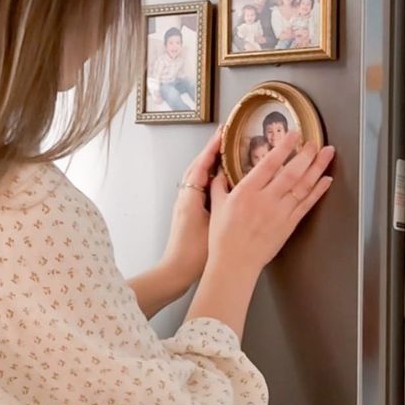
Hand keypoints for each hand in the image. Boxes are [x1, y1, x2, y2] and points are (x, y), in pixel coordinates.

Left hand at [160, 127, 220, 294]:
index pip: (201, 165)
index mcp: (190, 196)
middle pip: (198, 167)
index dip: (212, 149)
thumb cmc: (193, 252)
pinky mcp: (189, 212)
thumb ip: (219, 202)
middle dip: (211, 151)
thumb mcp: (211, 224)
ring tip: (226, 153)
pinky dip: (210, 178)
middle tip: (225, 137)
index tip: (222, 133)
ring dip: (209, 163)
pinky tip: (223, 179)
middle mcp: (185, 196)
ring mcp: (186, 204)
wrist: (176, 271)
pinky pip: (200, 188)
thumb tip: (228, 181)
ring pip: (198, 177)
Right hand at [207, 132, 334, 278]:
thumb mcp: (216, 206)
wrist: (235, 263)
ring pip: (303, 186)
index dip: (284, 147)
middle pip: (291, 172)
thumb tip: (219, 172)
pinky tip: (326, 180)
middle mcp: (265, 200)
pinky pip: (306, 205)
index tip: (293, 135)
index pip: (269, 163)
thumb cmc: (223, 238)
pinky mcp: (288, 225)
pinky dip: (318, 191)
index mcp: (246, 192)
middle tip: (315, 142)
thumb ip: (219, 185)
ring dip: (317, 168)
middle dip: (306, 155)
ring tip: (327, 154)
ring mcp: (279, 213)